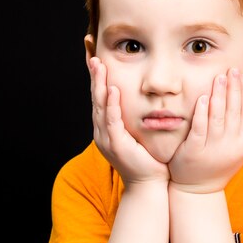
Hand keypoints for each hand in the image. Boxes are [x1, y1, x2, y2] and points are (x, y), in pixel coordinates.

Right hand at [89, 57, 169, 185]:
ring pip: (101, 107)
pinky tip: (113, 91)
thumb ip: (134, 117)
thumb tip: (141, 99)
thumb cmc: (146, 158)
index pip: (100, 99)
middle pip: (96, 99)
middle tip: (93, 58)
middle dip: (95, 78)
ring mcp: (107, 139)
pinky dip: (112, 105)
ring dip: (101, 85)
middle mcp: (102, 131)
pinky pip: (112, 121)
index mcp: (107, 128)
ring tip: (100, 67)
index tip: (97, 61)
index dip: (98, 80)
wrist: (148, 184)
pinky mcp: (116, 145)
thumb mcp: (137, 133)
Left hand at [168, 67, 242, 193]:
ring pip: (218, 117)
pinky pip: (199, 128)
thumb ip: (239, 129)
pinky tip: (204, 98)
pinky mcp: (194, 151)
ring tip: (220, 77)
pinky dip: (202, 112)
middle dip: (234, 88)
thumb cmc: (215, 165)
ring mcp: (212, 149)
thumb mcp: (234, 149)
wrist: (197, 191)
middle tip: (232, 70)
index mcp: (241, 144)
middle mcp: (230, 146)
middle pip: (234, 111)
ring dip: (220, 95)